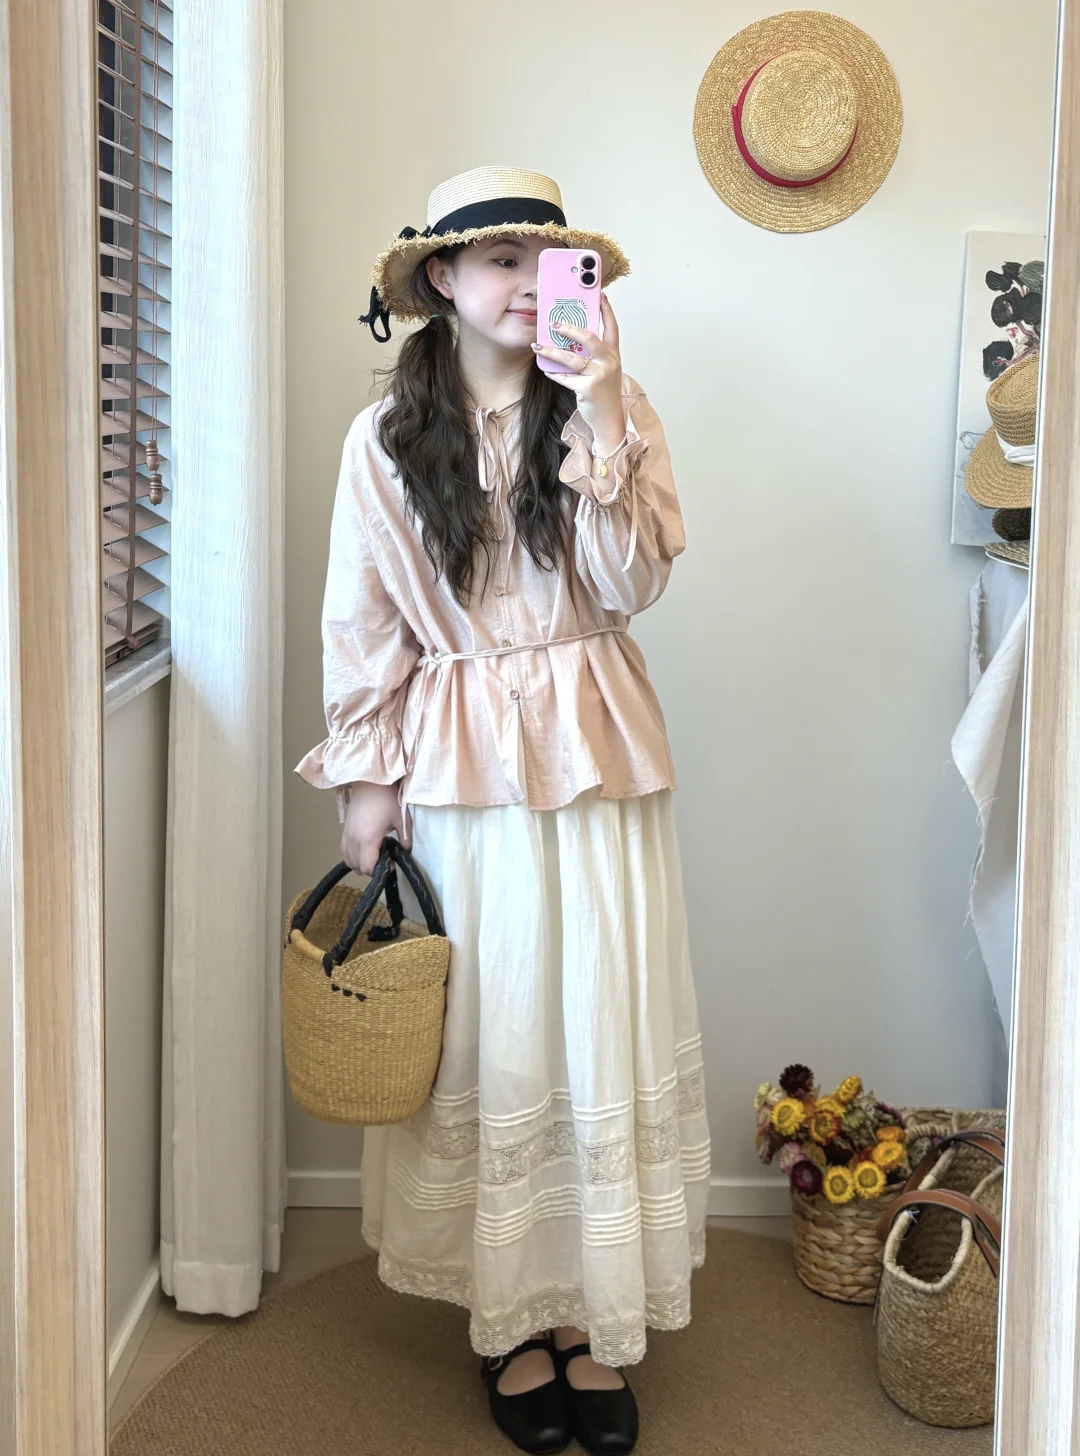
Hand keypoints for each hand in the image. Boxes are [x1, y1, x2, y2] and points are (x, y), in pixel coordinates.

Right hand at [341, 780, 409, 876]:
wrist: (370, 781)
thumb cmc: (386, 798)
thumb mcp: (402, 819)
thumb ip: (405, 838)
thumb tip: (406, 851)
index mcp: (368, 838)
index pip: (367, 867)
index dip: (378, 871)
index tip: (390, 864)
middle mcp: (354, 839)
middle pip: (357, 867)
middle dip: (371, 868)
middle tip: (384, 859)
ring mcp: (346, 834)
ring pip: (348, 861)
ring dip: (360, 864)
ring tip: (374, 856)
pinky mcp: (344, 830)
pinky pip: (343, 851)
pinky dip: (351, 857)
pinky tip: (363, 852)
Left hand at [531, 290, 625, 452]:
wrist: (609, 420)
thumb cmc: (604, 394)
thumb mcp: (604, 371)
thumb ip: (592, 356)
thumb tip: (570, 340)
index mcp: (613, 355)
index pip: (612, 327)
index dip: (606, 310)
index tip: (600, 295)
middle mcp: (608, 362)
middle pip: (589, 337)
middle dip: (569, 328)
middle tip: (553, 323)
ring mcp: (598, 375)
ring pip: (571, 358)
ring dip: (551, 351)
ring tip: (538, 347)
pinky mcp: (587, 389)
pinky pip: (565, 377)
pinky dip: (554, 373)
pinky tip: (545, 369)